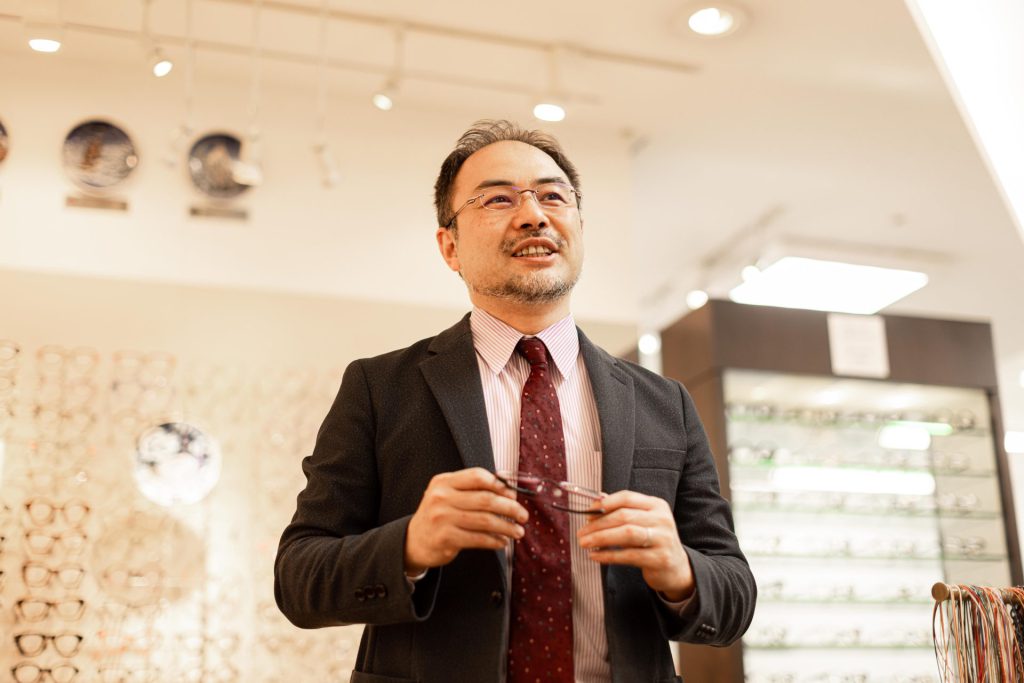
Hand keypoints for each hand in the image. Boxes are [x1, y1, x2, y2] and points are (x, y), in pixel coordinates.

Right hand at [404, 467, 527, 574]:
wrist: (413, 540)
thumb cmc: (438, 515)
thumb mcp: (448, 494)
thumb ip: (472, 488)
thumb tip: (508, 486)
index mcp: (444, 481)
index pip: (477, 476)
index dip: (500, 485)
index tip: (513, 495)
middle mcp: (441, 497)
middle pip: (485, 499)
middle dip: (510, 508)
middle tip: (523, 516)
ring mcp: (442, 518)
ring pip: (485, 521)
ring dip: (506, 527)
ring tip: (518, 532)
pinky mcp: (445, 538)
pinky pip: (478, 538)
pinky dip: (494, 541)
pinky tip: (502, 542)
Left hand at [576, 491, 694, 600]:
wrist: (676, 568)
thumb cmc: (653, 541)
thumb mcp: (644, 522)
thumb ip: (623, 512)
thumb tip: (595, 504)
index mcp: (657, 505)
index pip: (627, 498)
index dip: (605, 503)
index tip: (588, 512)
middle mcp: (662, 519)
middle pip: (624, 516)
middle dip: (598, 524)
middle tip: (581, 532)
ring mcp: (663, 539)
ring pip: (626, 534)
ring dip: (601, 538)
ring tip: (584, 543)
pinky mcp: (660, 559)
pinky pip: (629, 555)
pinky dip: (608, 555)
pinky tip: (595, 555)